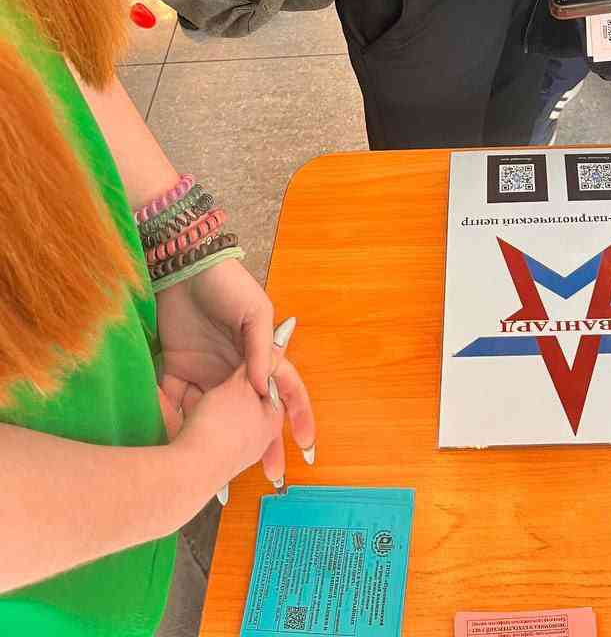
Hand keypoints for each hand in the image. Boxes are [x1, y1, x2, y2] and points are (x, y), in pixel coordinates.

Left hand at [156, 259, 314, 482]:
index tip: (306, 444)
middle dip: (262, 444)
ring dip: (211, 439)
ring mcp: (205, 370)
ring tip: (214, 470)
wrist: (184, 267)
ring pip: (211, 413)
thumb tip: (263, 389)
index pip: (285, 388)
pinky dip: (172, 418)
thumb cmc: (228, 286)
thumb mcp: (254, 312)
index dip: (299, 415)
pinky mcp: (176, 367)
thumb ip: (259, 350)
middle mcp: (234, 368)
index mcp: (259, 354)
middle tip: (271, 475)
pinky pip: (174, 399)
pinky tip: (173, 440)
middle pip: (250, 413)